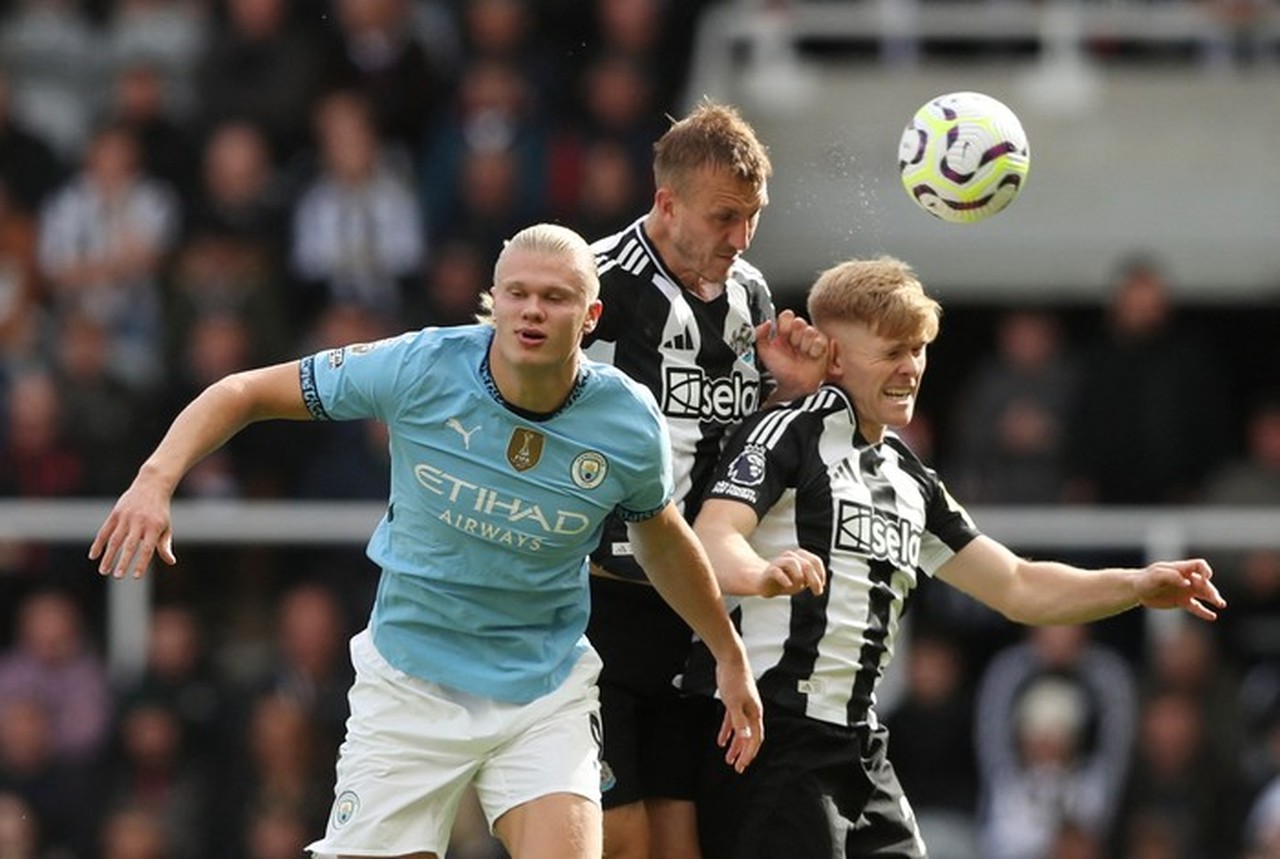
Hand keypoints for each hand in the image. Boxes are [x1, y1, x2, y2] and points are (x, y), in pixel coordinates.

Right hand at [88, 478, 177, 578]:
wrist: (152, 486)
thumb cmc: (160, 511)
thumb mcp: (166, 526)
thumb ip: (165, 545)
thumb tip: (171, 562)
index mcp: (154, 527)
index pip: (147, 549)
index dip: (141, 563)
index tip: (135, 577)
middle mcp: (140, 522)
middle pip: (130, 546)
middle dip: (123, 562)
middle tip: (117, 576)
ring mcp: (126, 517)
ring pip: (115, 540)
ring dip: (108, 556)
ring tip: (104, 571)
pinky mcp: (116, 513)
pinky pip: (105, 531)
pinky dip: (98, 543)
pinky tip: (93, 556)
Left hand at [715, 649, 763, 773]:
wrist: (730, 660)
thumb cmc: (734, 679)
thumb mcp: (734, 703)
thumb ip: (739, 721)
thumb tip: (744, 738)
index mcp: (755, 713)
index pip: (755, 739)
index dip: (749, 754)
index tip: (742, 766)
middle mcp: (752, 712)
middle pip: (750, 738)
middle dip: (744, 753)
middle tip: (739, 767)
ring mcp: (743, 707)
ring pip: (741, 731)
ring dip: (735, 745)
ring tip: (729, 759)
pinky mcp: (734, 702)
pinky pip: (732, 722)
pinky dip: (727, 732)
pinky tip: (722, 741)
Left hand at [755, 310, 828, 402]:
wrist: (794, 385)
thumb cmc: (780, 370)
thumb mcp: (765, 352)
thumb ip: (759, 335)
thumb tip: (766, 323)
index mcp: (785, 331)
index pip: (787, 315)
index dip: (785, 324)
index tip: (783, 334)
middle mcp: (799, 332)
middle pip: (799, 322)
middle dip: (794, 337)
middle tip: (793, 348)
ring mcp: (811, 338)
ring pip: (810, 331)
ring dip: (803, 345)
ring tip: (801, 354)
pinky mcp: (823, 346)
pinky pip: (820, 341)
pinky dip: (813, 350)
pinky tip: (810, 357)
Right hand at [758, 549, 824, 597]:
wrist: (764, 584)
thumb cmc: (786, 581)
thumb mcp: (801, 582)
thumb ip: (811, 580)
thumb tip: (819, 583)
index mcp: (799, 557)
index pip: (815, 561)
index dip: (821, 574)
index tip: (821, 586)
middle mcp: (790, 557)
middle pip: (807, 564)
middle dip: (814, 579)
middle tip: (817, 592)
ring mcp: (779, 562)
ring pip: (792, 562)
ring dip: (800, 577)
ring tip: (800, 586)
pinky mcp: (769, 571)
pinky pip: (777, 571)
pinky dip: (784, 578)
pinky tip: (788, 585)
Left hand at [1136, 558, 1226, 619]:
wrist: (1137, 590)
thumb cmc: (1146, 579)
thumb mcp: (1156, 575)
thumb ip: (1172, 576)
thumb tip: (1187, 583)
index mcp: (1181, 569)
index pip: (1199, 565)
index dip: (1205, 571)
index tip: (1205, 578)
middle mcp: (1187, 579)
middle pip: (1205, 583)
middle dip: (1211, 590)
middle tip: (1216, 599)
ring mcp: (1186, 591)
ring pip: (1204, 595)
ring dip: (1213, 598)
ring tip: (1220, 604)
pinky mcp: (1182, 602)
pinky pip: (1196, 607)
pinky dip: (1204, 612)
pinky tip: (1212, 616)